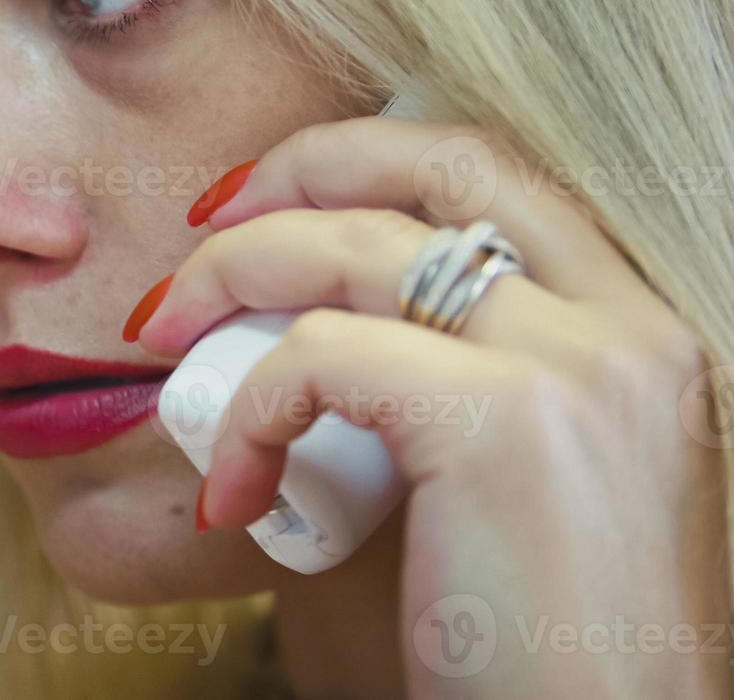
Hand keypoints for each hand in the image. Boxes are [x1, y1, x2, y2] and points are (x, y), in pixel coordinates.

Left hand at [130, 116, 729, 697]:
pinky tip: (232, 491)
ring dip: (228, 272)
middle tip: (205, 221)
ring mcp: (579, 365)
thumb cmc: (526, 650)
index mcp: (642, 334)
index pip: (503, 175)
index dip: (373, 158)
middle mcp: (631, 327)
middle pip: (444, 156)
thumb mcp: (500, 490)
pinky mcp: (502, 422)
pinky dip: (248, 408)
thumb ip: (434, 391)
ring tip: (165, 335)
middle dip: (300, 164)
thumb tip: (298, 330)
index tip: (272, 201)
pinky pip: (318, 355)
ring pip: (357, 242)